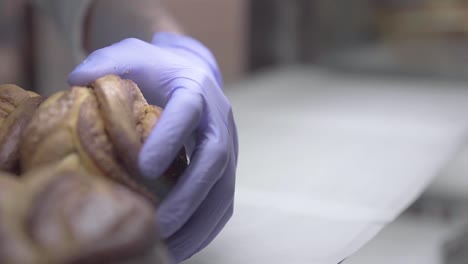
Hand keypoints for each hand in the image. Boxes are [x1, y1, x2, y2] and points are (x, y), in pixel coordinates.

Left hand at [68, 33, 237, 262]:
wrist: (192, 75)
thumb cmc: (157, 69)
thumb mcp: (131, 55)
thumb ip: (105, 62)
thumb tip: (75, 82)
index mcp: (195, 87)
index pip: (189, 110)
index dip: (171, 137)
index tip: (144, 168)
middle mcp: (219, 118)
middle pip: (215, 158)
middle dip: (190, 193)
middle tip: (159, 224)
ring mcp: (228, 145)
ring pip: (225, 187)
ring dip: (200, 220)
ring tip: (170, 248)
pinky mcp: (227, 167)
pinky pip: (225, 201)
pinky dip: (207, 227)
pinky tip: (181, 247)